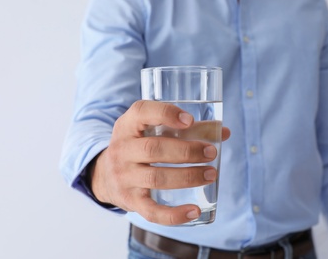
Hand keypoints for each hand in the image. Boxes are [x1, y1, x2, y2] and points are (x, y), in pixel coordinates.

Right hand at [89, 100, 230, 224]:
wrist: (104, 174)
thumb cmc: (137, 146)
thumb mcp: (150, 130)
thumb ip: (185, 129)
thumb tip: (223, 131)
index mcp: (128, 125)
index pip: (142, 112)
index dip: (166, 114)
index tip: (190, 120)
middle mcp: (122, 150)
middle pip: (154, 149)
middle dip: (186, 151)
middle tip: (211, 152)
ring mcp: (124, 177)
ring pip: (156, 178)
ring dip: (187, 177)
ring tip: (211, 174)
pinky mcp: (130, 201)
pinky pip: (151, 212)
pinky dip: (174, 215)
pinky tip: (194, 211)